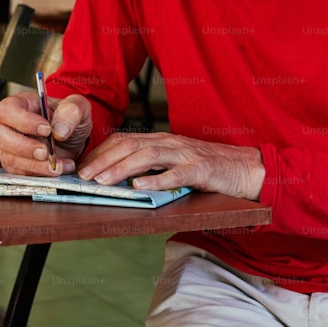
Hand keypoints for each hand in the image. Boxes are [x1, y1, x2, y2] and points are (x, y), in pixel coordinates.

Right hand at [0, 92, 92, 175]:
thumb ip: (71, 111)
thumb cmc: (70, 118)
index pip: (6, 110)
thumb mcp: (78, 108)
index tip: (46, 129)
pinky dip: (40, 175)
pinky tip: (59, 169)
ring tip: (59, 164)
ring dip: (35, 165)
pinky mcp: (16, 166)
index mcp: (21, 104)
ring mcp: (10, 147)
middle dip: (22, 146)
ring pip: (9, 158)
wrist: (74, 140)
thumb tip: (58, 131)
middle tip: (46, 152)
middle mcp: (10, 126)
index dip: (23, 121)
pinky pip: (19, 174)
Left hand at [77, 132, 264, 199]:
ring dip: (122, 168)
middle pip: (131, 145)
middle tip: (83, 176)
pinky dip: (156, 180)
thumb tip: (120, 177)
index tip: (82, 166)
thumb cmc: (207, 168)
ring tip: (103, 181)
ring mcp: (186, 154)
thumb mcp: (174, 162)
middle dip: (104, 160)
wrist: (245, 168)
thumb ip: (151, 165)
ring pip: (148, 157)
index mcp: (162, 140)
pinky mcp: (201, 170)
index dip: (101, 152)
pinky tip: (139, 187)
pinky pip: (176, 174)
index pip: (124, 139)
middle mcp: (170, 142)